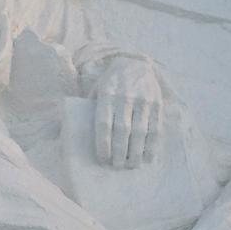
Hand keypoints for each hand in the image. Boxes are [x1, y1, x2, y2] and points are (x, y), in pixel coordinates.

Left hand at [89, 54, 165, 168]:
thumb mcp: (96, 90)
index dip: (103, 143)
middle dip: (119, 151)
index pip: (104, 123)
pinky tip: (147, 158)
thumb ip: (88, 109)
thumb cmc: (110, 83)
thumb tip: (73, 134)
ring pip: (140, 131)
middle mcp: (126, 97)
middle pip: (122, 130)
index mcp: (107, 94)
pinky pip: (156, 128)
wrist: (135, 63)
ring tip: (130, 165)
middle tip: (116, 166)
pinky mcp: (157, 104)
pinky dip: (151, 145)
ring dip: (136, 151)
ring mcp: (143, 100)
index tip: (103, 159)